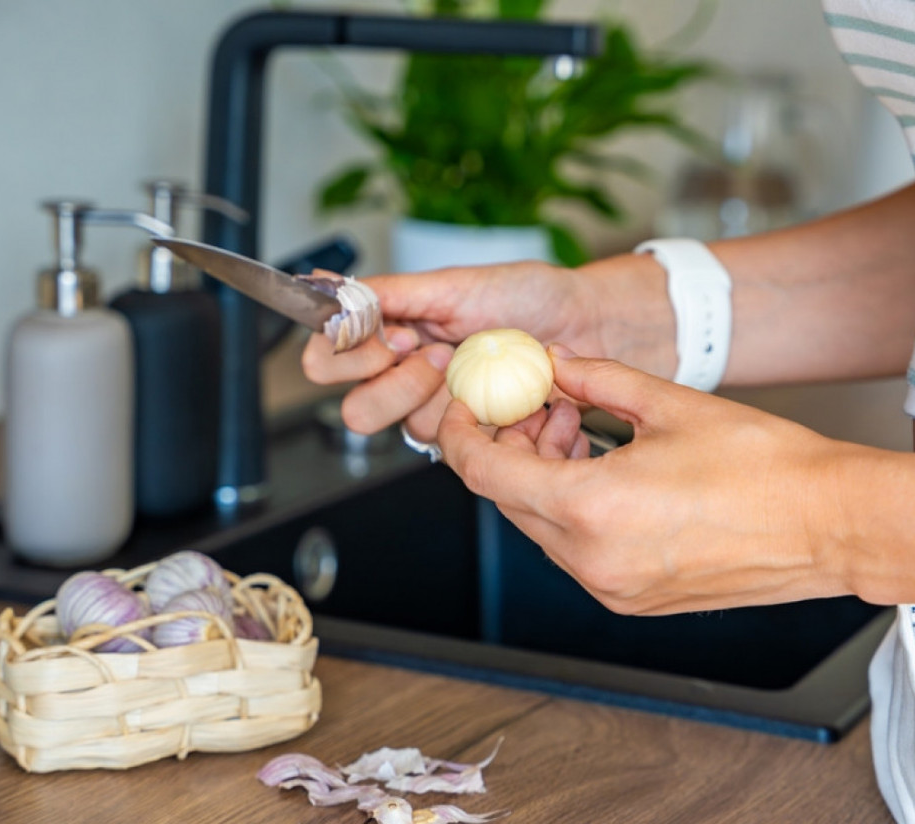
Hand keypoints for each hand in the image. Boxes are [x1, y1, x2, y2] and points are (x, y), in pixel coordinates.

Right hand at [301, 254, 674, 442]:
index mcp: (390, 336)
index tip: (393, 337)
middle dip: (398, 385)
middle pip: (358, 410)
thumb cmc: (528, 298)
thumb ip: (388, 292)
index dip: (349, 355)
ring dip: (451, 398)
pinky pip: (462, 448)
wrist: (589, 325)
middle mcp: (406, 379)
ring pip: (410, 430)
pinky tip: (517, 396)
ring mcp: (441, 413)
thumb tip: (324, 285)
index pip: (329, 360)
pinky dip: (494, 419)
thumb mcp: (453, 284)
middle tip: (440, 355)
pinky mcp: (478, 441)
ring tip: (488, 370)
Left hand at [437, 346, 856, 614]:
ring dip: (543, 476)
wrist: (831, 525)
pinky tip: (605, 469)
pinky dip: (572, 508)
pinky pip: (576, 550)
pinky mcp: (634, 599)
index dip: (461, 434)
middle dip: (510, 447)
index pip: (484, 474)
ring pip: (541, 526)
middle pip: (509, 500)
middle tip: (536, 404)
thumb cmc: (766, 466)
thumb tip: (553, 362)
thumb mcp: (669, 404)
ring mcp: (612, 588)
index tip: (464, 405)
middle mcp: (591, 562)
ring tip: (582, 429)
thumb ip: (596, 380)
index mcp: (591, 510)